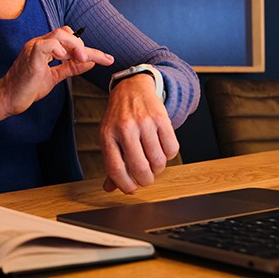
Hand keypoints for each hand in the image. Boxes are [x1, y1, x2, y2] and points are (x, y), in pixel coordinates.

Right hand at [0, 26, 113, 123]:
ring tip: (82, 58)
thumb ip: (70, 68)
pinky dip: (59, 48)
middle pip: (67, 32)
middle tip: (94, 59)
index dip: (90, 49)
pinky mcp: (30, 56)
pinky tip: (65, 58)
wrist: (7, 99)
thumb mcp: (54, 77)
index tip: (107, 59)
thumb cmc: (26, 88)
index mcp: (45, 48)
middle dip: (84, 46)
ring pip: (60, 34)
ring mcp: (34, 48)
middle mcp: (40, 44)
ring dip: (76, 45)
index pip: (70, 40)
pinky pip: (47, 44)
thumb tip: (89, 62)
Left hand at [99, 74, 179, 193]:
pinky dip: (169, 155)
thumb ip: (111, 163)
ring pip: (158, 161)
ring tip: (153, 162)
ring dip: (158, 168)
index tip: (132, 189)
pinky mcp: (161, 118)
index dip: (125, 185)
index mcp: (107, 136)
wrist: (131, 88)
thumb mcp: (108, 137)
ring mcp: (144, 122)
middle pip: (140, 168)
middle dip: (146, 180)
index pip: (115, 169)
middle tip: (146, 178)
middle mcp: (124, 128)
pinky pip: (172, 148)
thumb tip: (109, 188)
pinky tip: (161, 149)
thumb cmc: (118, 118)